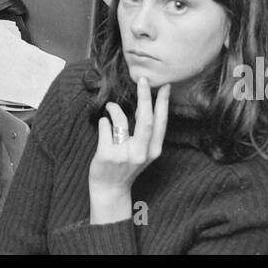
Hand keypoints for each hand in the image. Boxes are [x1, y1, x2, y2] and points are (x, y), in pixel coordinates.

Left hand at [88, 77, 169, 223]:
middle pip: (146, 120)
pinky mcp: (107, 155)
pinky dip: (103, 122)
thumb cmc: (127, 166)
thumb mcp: (142, 151)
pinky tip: (103, 125)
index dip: (163, 103)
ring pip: (121, 120)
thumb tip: (144, 102)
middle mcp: (141, 153)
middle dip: (145, 97)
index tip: (165, 85)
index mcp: (153, 151)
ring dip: (114, 108)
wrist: (110, 190)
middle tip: (142, 78)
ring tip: (110, 106)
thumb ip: (145, 131)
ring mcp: (124, 155)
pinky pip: (104, 127)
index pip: (161, 123)